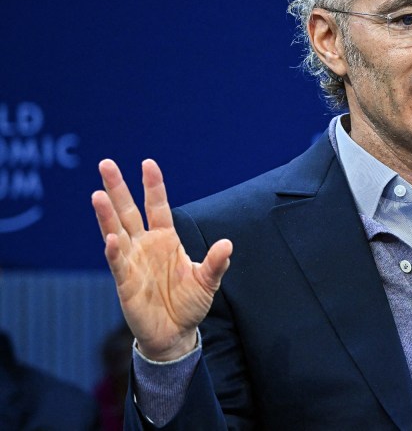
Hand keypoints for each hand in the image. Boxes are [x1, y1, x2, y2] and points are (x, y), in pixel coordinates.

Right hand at [92, 159, 231, 360]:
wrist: (175, 334)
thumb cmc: (189, 304)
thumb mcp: (207, 281)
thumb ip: (216, 263)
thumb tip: (228, 244)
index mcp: (166, 239)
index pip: (157, 206)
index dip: (153, 186)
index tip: (148, 163)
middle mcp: (145, 245)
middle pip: (129, 211)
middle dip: (118, 188)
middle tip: (106, 164)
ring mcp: (133, 262)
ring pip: (116, 232)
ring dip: (107, 215)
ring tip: (98, 194)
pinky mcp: (125, 282)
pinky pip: (118, 263)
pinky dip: (113, 251)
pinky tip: (110, 238)